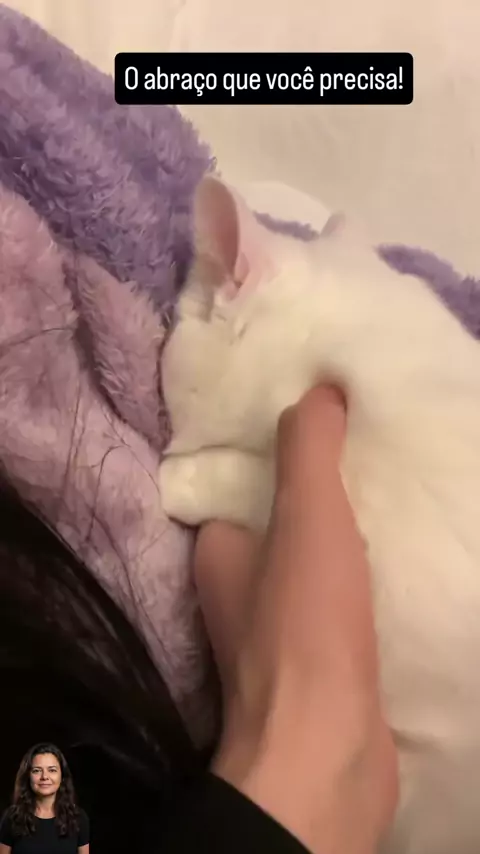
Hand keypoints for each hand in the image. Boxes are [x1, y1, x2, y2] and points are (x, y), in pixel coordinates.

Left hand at [194, 385, 397, 853]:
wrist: (325, 752)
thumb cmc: (303, 626)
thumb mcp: (306, 517)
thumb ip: (308, 449)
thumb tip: (319, 388)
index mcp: (219, 548)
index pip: (243, 479)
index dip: (281, 447)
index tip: (326, 417)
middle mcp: (239, 587)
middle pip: (283, 518)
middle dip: (324, 488)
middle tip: (370, 448)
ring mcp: (278, 630)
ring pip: (315, 561)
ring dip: (349, 535)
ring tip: (393, 493)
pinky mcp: (318, 662)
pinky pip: (340, 601)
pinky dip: (365, 578)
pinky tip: (400, 559)